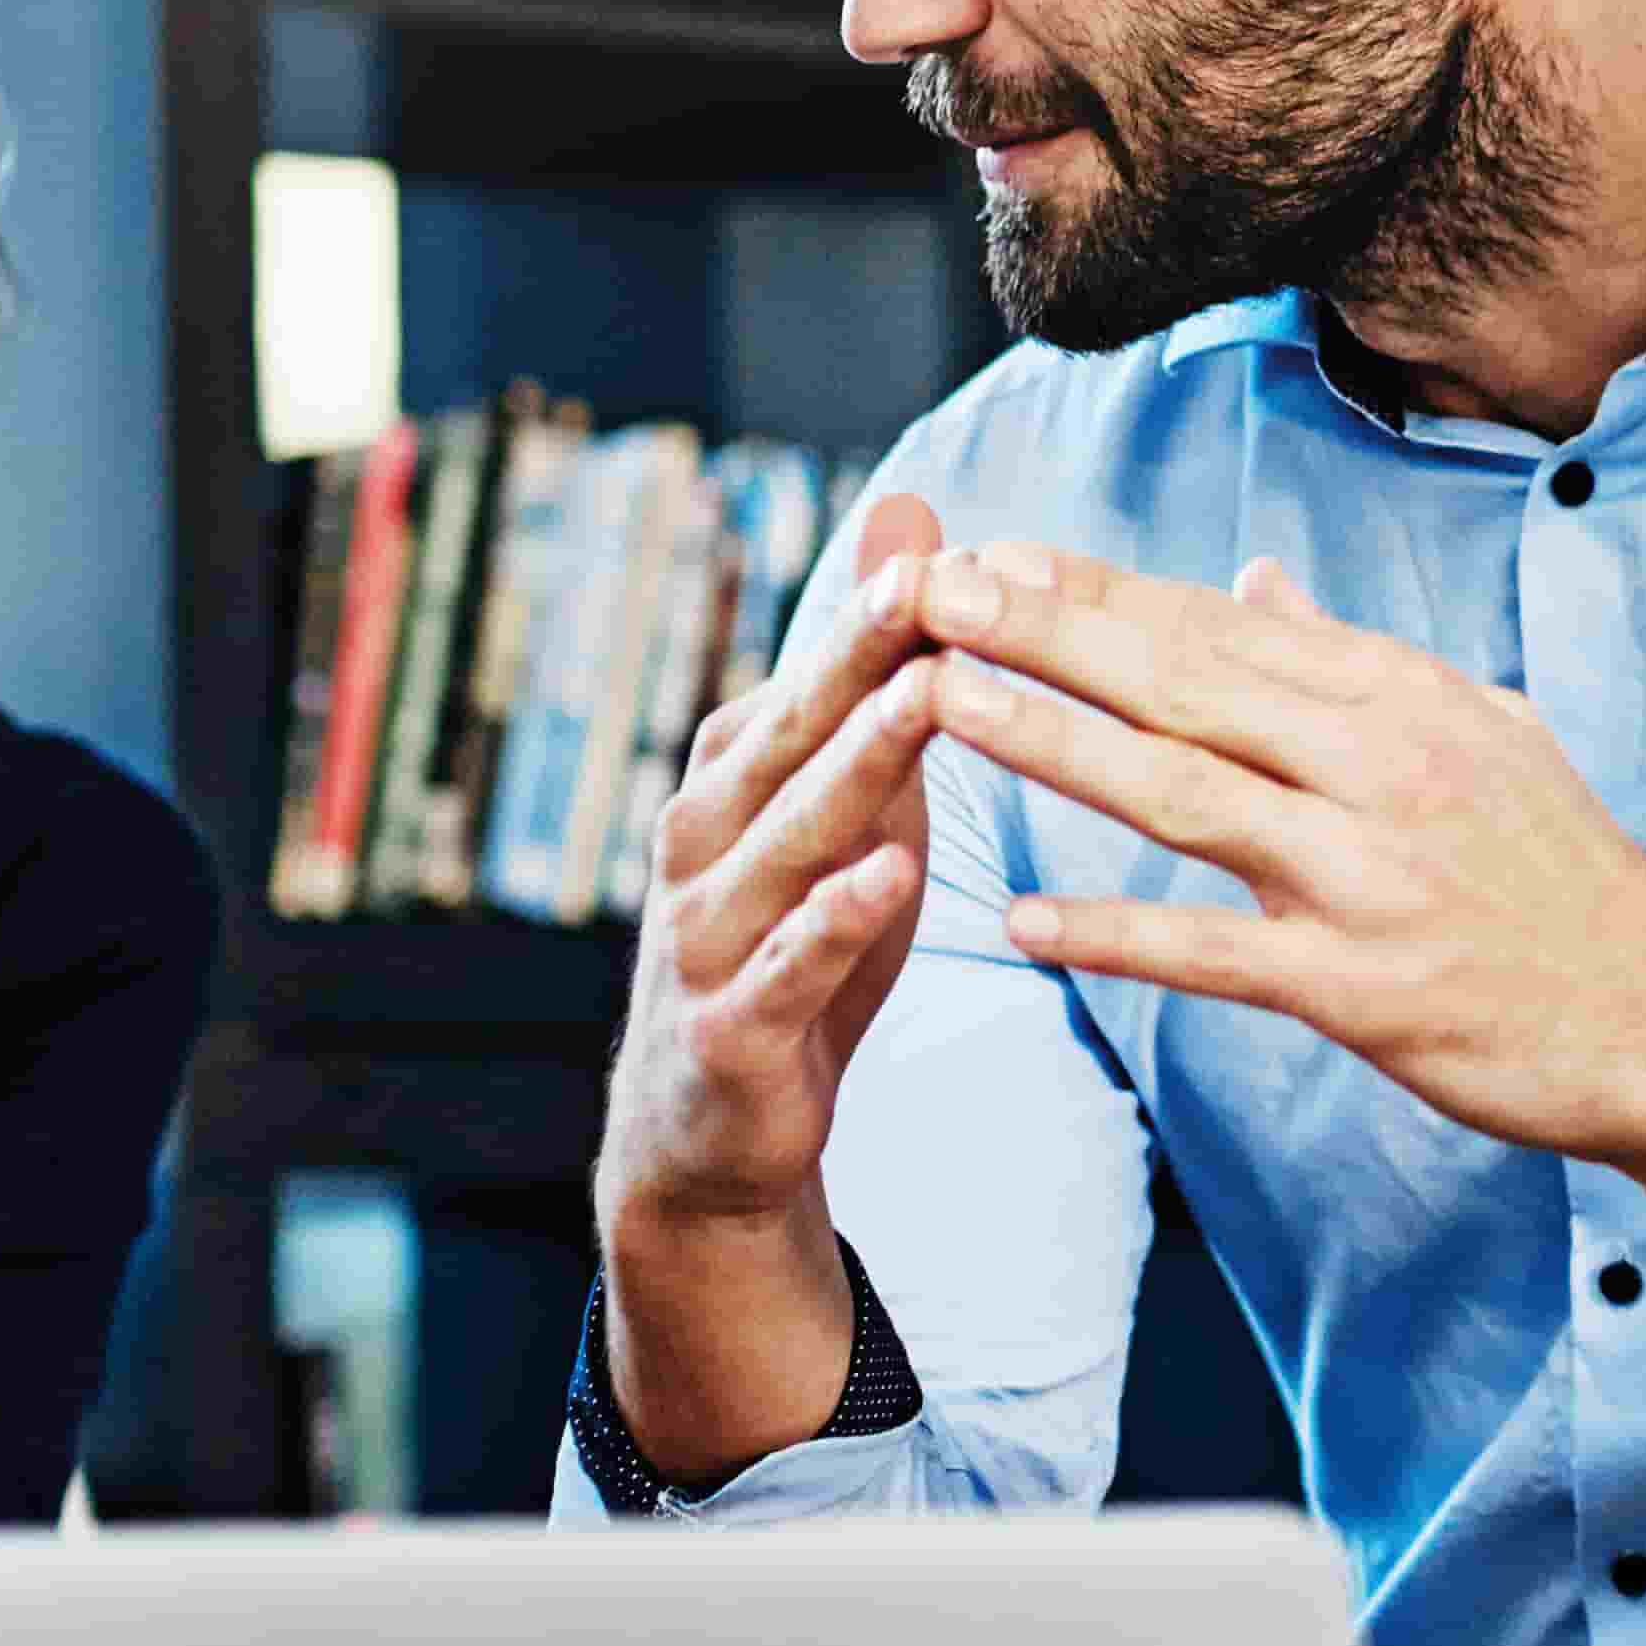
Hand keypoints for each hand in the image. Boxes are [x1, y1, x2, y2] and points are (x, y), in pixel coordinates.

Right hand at [600, 487, 956, 1236]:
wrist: (708, 1130)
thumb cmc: (790, 942)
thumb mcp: (839, 803)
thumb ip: (870, 675)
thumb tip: (911, 514)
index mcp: (729, 780)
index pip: (809, 685)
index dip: (873, 618)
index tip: (945, 548)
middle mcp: (701, 841)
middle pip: (790, 738)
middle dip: (858, 659)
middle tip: (925, 583)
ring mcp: (707, 935)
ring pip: (790, 839)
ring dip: (856, 767)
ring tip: (926, 700)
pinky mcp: (731, 1029)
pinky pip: (787, 966)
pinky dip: (833, 922)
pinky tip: (886, 878)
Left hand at [906, 544, 1645, 1168]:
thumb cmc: (1561, 875)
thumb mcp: (1479, 732)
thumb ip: (1350, 659)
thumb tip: (1255, 577)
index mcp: (1400, 698)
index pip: (1217, 626)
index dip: (1094, 590)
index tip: (989, 553)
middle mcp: (1382, 768)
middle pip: (1182, 685)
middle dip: (1045, 634)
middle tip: (930, 591)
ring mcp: (1370, 877)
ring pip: (1183, 795)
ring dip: (1054, 745)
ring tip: (942, 703)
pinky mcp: (1363, 987)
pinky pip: (1215, 954)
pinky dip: (1116, 935)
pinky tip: (1023, 920)